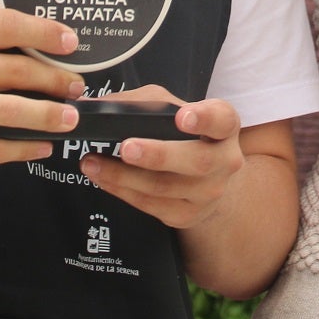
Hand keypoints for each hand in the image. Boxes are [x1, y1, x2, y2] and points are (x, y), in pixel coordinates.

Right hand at [0, 8, 86, 167]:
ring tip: (70, 117)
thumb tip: (42, 29)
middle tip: (77, 87)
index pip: (5, 25)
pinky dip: (24, 148)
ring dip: (48, 116)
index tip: (72, 42)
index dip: (44, 33)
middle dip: (56, 80)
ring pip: (10, 111)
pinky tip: (42, 145)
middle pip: (16, 71)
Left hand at [78, 85, 245, 230]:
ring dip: (123, 176)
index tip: (182, 117)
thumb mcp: (171, 109)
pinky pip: (151, 205)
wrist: (205, 177)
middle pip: (195, 160)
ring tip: (93, 163)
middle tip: (126, 148)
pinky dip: (122, 191)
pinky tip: (103, 179)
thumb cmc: (183, 134)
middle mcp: (224, 161)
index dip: (203, 118)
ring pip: (164, 186)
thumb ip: (141, 103)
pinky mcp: (188, 215)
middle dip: (157, 154)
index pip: (221, 119)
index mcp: (225, 126)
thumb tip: (94, 107)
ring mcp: (209, 192)